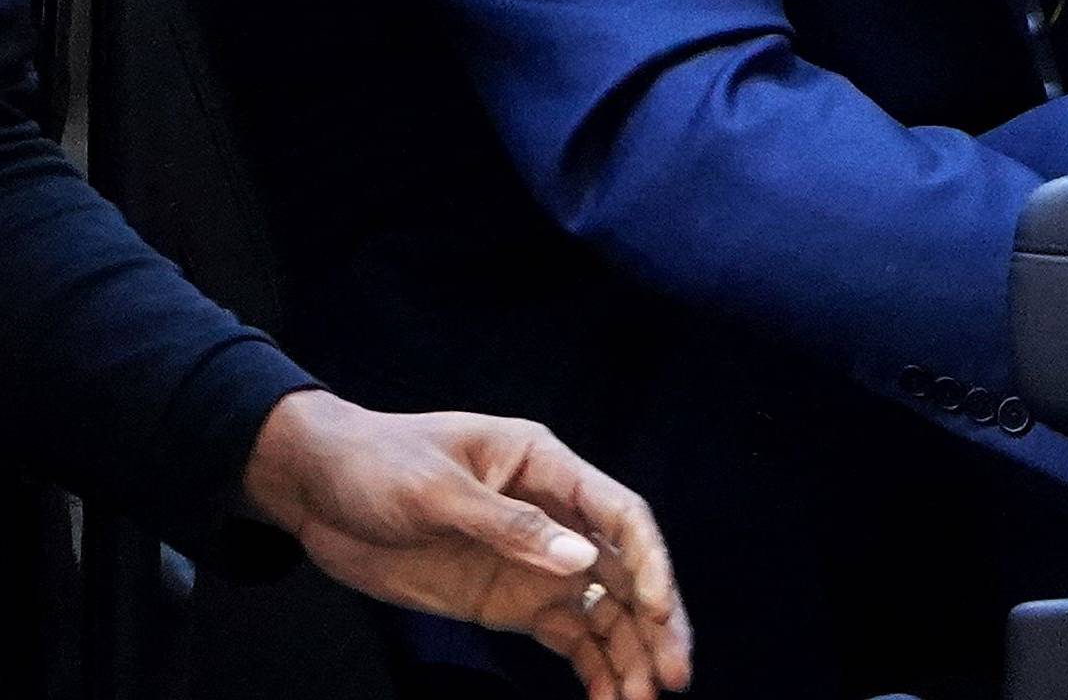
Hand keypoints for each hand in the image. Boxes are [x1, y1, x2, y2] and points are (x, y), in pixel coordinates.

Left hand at [241, 391, 690, 699]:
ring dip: (629, 653)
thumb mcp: (437, 490)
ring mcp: (533, 560)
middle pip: (624, 567)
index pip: (619, 512)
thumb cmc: (378, 464)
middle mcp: (554, 512)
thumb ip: (509, 526)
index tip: (658, 614)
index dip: (648, 561)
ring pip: (602, 608)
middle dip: (655, 622)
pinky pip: (565, 635)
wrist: (318, 487)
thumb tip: (584, 564)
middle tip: (674, 678)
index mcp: (545, 465)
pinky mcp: (508, 599)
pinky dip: (592, 667)